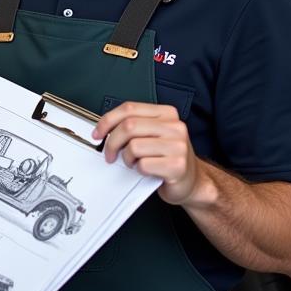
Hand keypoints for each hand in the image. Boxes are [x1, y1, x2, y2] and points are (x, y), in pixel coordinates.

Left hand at [92, 100, 206, 205]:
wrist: (191, 182)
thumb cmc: (167, 158)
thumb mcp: (152, 135)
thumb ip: (133, 126)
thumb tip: (104, 129)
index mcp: (167, 114)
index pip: (129, 108)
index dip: (107, 120)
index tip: (98, 133)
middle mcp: (175, 126)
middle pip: (128, 126)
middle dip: (112, 142)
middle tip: (110, 154)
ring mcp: (178, 146)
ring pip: (134, 146)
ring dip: (127, 158)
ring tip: (134, 162)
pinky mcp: (177, 166)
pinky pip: (143, 165)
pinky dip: (138, 170)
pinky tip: (146, 171)